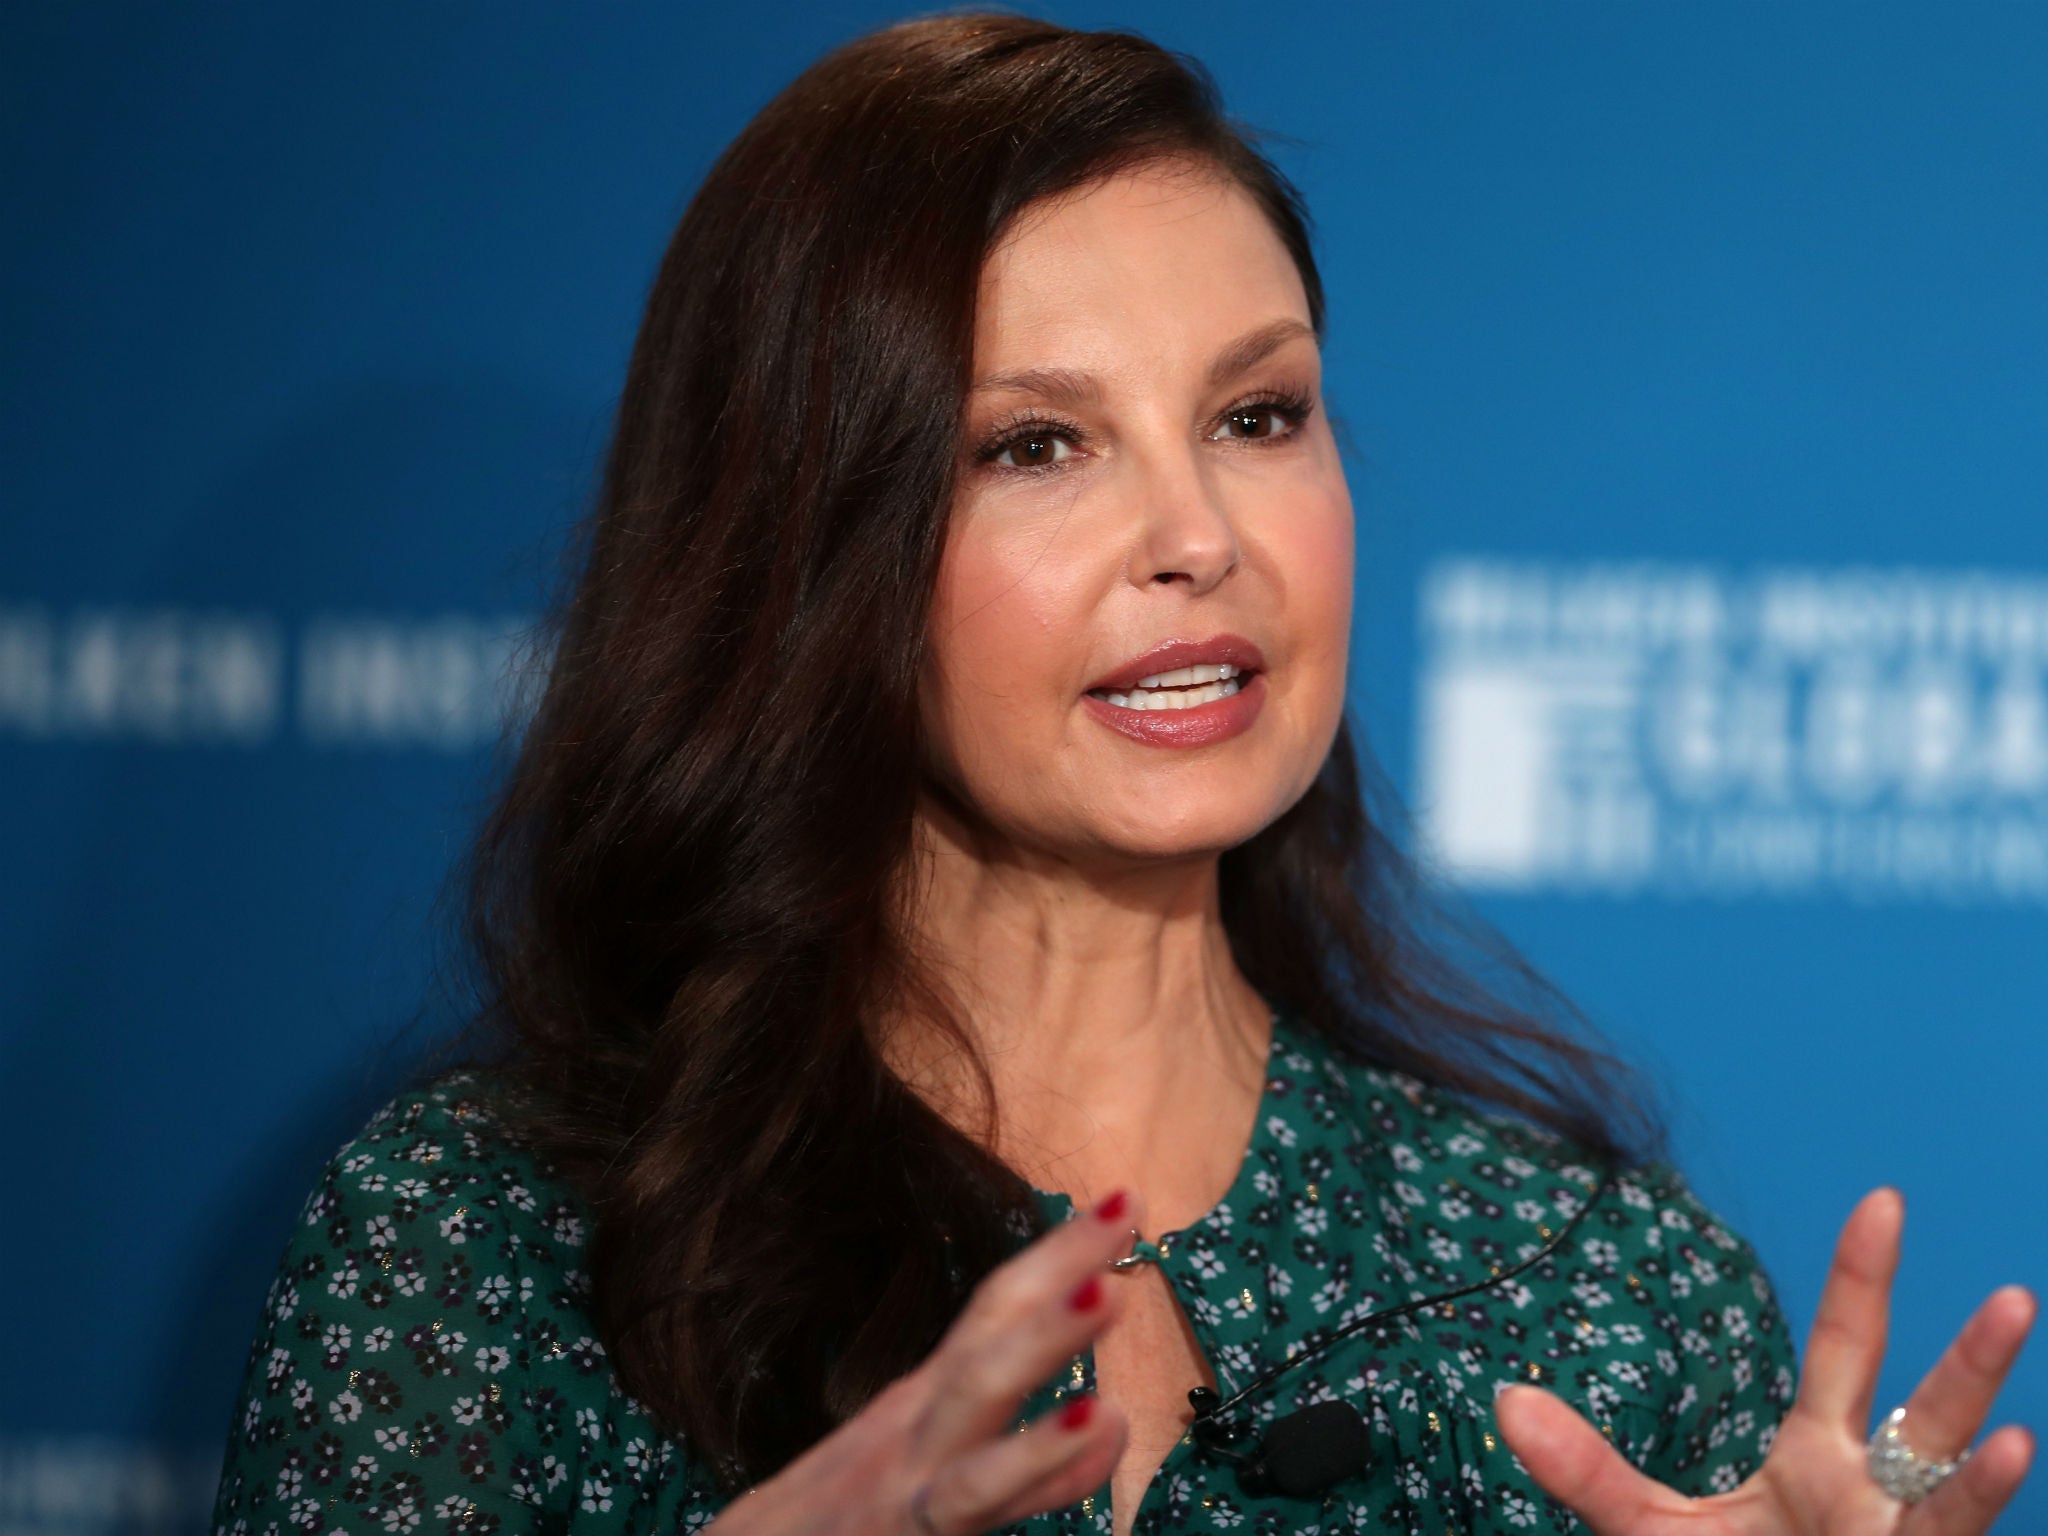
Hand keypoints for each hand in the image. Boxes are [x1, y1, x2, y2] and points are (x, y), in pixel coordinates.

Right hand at [705, 1188, 1139, 1535]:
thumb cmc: (826, 1535)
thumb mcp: (907, 1483)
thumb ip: (1006, 1464)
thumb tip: (1105, 1426)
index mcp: (917, 1407)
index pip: (993, 1311)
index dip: (1056, 1254)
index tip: (1123, 1201)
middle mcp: (912, 1429)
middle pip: (990, 1329)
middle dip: (1057, 1268)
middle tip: (1124, 1208)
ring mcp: (906, 1479)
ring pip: (979, 1399)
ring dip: (1044, 1339)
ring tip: (1108, 1294)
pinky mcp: (904, 1534)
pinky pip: (980, 1499)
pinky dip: (1043, 1470)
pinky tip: (1097, 1436)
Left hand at [1496, 1187, 2035, 1533]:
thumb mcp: (1645, 1527)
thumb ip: (1584, 1467)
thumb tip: (1506, 1400)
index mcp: (1815, 1457)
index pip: (1844, 1349)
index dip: (1861, 1278)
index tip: (1882, 1200)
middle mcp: (1869, 1494)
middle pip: (1921, 1412)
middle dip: (1968, 1357)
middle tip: (2014, 1295)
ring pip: (1954, 1493)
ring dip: (1988, 1450)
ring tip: (2019, 1401)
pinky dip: (1974, 1502)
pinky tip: (2005, 1455)